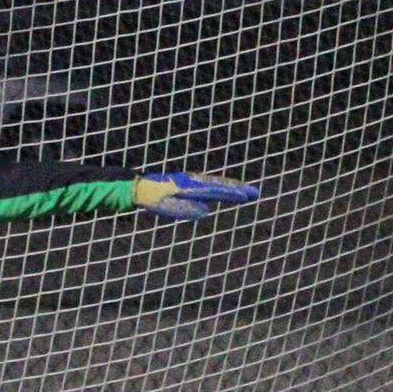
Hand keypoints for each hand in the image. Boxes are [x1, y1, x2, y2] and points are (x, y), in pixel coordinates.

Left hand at [134, 171, 260, 221]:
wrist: (138, 187)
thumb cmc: (151, 199)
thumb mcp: (166, 207)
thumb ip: (184, 209)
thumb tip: (206, 211)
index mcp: (189, 187)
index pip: (215, 190)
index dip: (232, 193)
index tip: (246, 195)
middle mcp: (192, 181)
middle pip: (219, 184)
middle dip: (237, 189)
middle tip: (254, 193)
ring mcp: (190, 181)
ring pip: (214, 182)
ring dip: (230, 186)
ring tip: (245, 191)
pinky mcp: (187, 183)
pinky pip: (208, 184)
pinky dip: (220, 186)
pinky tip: (225, 190)